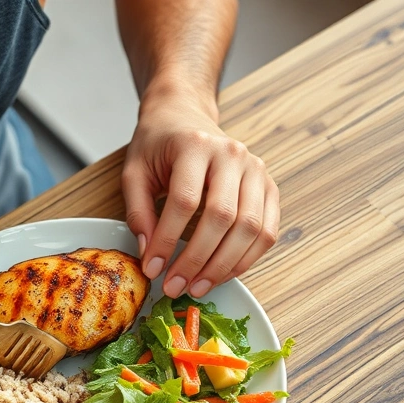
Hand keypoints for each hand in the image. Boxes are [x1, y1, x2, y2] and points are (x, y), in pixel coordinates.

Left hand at [121, 81, 278, 298]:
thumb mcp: (134, 171)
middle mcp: (232, 154)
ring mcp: (256, 169)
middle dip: (197, 259)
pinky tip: (223, 274)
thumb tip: (149, 255)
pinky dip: (247, 258)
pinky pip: (267, 230)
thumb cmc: (158, 144)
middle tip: (175, 287)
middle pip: (222, 217)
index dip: (168, 240)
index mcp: (195, 145)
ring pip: (250, 227)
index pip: (185, 201)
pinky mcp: (269, 186)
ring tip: (198, 287)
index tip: (153, 268)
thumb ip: (138, 212)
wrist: (184, 114)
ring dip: (224, 266)